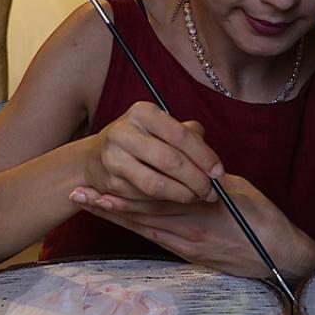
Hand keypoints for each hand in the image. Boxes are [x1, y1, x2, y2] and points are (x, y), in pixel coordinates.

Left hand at [69, 174, 314, 279]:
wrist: (280, 258)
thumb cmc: (264, 219)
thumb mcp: (238, 190)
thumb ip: (208, 177)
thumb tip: (188, 161)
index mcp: (199, 211)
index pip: (152, 199)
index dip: (121, 190)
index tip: (96, 180)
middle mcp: (188, 232)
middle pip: (140, 215)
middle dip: (107, 204)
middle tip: (77, 193)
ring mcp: (188, 247)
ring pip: (144, 228)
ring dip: (115, 217)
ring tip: (87, 205)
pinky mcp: (191, 256)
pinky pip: (158, 239)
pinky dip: (137, 228)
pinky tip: (120, 221)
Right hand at [81, 101, 223, 204]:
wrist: (96, 157)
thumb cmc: (141, 140)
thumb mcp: (163, 128)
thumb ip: (190, 137)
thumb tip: (214, 163)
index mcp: (142, 113)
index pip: (180, 135)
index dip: (204, 156)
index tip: (219, 172)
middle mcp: (124, 132)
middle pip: (170, 161)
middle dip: (196, 180)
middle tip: (211, 191)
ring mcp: (113, 158)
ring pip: (156, 185)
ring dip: (182, 195)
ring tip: (197, 197)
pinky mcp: (110, 182)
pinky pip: (144, 199)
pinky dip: (164, 202)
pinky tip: (176, 200)